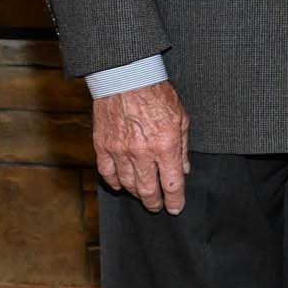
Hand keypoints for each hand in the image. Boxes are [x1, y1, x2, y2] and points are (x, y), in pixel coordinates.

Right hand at [92, 81, 190, 213]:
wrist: (127, 79)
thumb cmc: (157, 95)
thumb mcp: (182, 119)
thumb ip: (183, 148)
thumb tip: (185, 169)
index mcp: (165, 146)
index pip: (172, 183)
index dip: (175, 200)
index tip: (176, 208)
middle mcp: (142, 153)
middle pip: (147, 190)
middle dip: (154, 203)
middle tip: (157, 207)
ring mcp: (120, 151)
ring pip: (127, 184)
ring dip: (136, 194)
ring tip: (142, 196)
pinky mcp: (103, 146)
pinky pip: (107, 172)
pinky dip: (114, 182)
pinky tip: (120, 186)